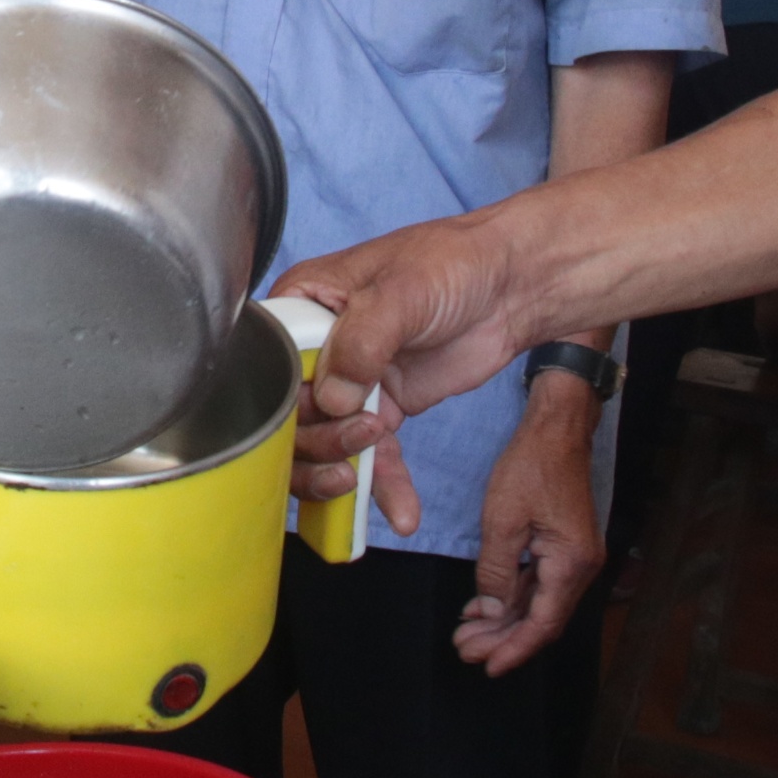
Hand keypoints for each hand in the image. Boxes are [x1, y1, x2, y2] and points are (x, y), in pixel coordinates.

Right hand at [273, 217, 537, 503]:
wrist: (512, 286)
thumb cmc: (452, 263)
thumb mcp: (400, 290)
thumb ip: (361, 340)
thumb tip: (332, 398)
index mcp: (302, 305)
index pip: (265, 364)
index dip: (278, 398)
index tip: (309, 416)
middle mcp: (316, 350)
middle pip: (287, 416)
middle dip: (315, 442)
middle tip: (360, 438)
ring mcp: (348, 386)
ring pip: (321, 447)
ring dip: (339, 472)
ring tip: (361, 482)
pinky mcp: (382, 413)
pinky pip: (371, 459)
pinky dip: (383, 488)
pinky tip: (401, 514)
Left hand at [456, 378, 601, 673]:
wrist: (558, 427)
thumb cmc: (532, 465)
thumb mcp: (503, 520)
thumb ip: (496, 571)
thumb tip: (490, 610)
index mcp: (571, 563)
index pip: (542, 623)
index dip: (514, 648)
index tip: (486, 666)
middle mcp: (580, 566)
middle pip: (540, 618)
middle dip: (502, 638)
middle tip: (464, 650)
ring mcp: (574, 555)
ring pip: (538, 602)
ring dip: (504, 620)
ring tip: (467, 634)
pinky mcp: (564, 544)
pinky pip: (538, 581)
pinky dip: (511, 595)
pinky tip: (484, 605)